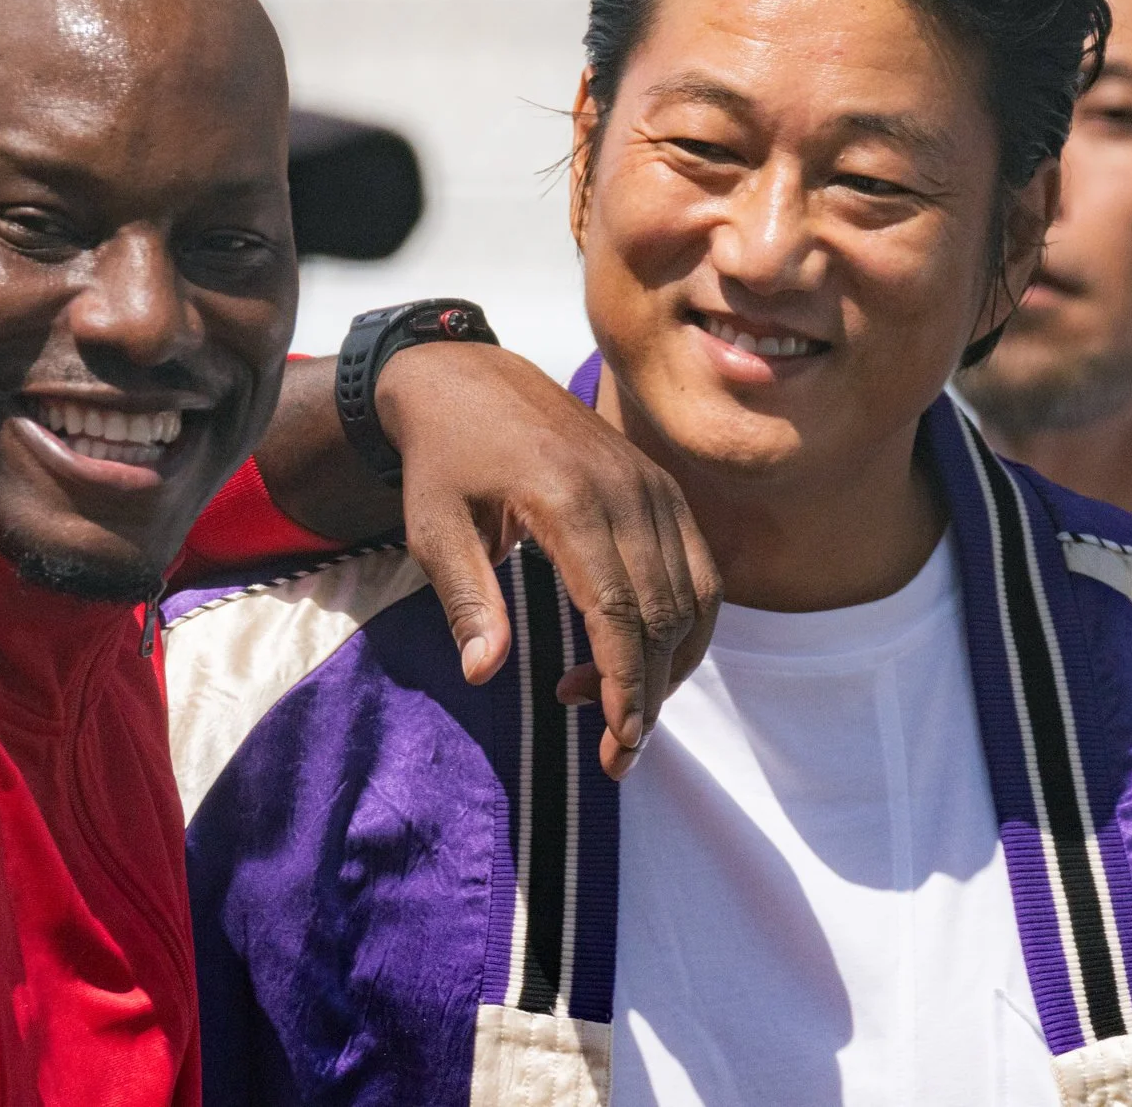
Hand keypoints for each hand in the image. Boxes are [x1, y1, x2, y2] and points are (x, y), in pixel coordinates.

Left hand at [376, 342, 719, 778]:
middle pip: (663, 613)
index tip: (619, 741)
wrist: (468, 379)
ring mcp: (652, 486)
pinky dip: (684, 625)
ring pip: (693, 597)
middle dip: (649, 693)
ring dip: (669, 665)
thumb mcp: (433, 528)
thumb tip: (483, 674)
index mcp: (567, 499)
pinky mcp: (662, 488)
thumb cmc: (444, 460)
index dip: (625, 683)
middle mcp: (625, 490)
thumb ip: (465, 599)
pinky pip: (698, 569)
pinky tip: (641, 657)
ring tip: (615, 707)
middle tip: (615, 752)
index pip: (617, 609)